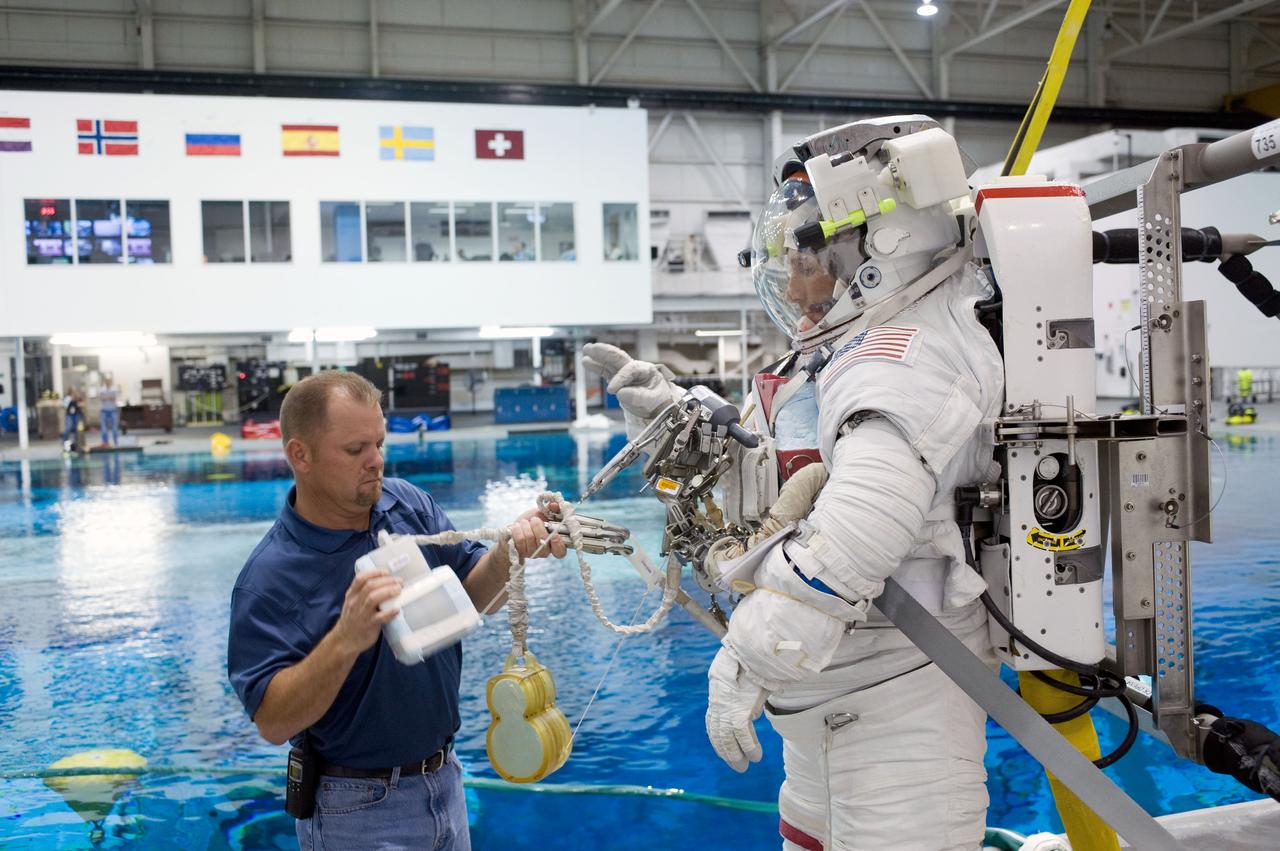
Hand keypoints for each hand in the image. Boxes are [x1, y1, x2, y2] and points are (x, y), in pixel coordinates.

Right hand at [332, 569, 401, 655]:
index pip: (360, 579)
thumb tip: (384, 583)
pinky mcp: (368, 626)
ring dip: (388, 592)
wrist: (344, 641)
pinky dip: (389, 613)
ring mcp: (361, 614)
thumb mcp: (352, 603)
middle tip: (399, 581)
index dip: (374, 573)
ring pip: (373, 598)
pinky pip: (379, 618)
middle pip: (369, 586)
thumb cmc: (352, 620)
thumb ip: (362, 593)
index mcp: (351, 595)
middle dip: (386, 581)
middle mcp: (355, 603)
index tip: (386, 572)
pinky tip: (397, 609)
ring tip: (399, 590)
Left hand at [500, 505, 568, 565]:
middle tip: (534, 519)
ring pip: (530, 537)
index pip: (560, 551)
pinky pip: (520, 539)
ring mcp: (533, 553)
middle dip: (537, 525)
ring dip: (526, 525)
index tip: (555, 535)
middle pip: (544, 540)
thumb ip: (553, 509)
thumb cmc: (532, 521)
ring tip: (524, 523)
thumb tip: (554, 505)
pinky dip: (517, 529)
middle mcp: (545, 551)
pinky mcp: (520, 552)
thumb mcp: (544, 513)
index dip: (558, 544)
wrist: (514, 528)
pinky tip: (517, 527)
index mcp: (555, 543)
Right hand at [581, 343, 679, 421]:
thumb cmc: (657, 401)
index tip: (612, 391)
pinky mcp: (618, 379)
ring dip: (599, 355)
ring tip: (586, 349)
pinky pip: (606, 371)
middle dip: (605, 352)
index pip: (630, 370)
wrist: (657, 406)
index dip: (620, 379)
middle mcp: (635, 368)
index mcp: (645, 370)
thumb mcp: (652, 400)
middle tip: (592, 348)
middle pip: (619, 357)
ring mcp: (625, 372)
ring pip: (610, 362)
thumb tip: (620, 394)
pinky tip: (586, 361)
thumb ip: (638, 396)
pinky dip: (597, 366)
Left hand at [705, 648, 766, 772]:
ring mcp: (727, 706)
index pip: (712, 724)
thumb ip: (745, 697)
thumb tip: (753, 714)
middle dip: (726, 753)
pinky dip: (749, 747)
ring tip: (744, 767)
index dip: (718, 741)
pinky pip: (742, 733)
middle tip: (738, 767)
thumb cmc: (750, 660)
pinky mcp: (739, 707)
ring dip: (736, 755)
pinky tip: (756, 756)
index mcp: (717, 695)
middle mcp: (718, 702)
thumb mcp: (743, 679)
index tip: (725, 753)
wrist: (750, 648)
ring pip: (727, 738)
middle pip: (717, 734)